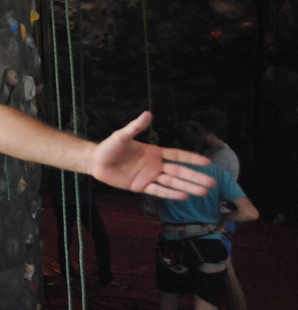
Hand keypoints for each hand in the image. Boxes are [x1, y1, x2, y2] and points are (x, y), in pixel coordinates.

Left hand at [90, 112, 214, 199]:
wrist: (96, 162)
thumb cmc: (109, 147)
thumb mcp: (122, 136)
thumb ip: (135, 127)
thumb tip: (148, 113)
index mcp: (154, 152)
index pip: (178, 156)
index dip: (192, 159)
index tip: (207, 163)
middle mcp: (155, 165)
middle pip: (179, 172)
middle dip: (196, 177)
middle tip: (213, 182)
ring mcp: (149, 177)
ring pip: (173, 183)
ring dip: (188, 187)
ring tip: (204, 191)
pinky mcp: (141, 187)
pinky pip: (159, 191)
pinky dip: (171, 193)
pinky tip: (185, 196)